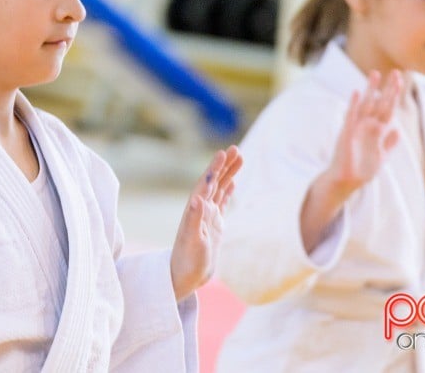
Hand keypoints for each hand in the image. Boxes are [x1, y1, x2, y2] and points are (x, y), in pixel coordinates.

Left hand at [170, 146, 241, 301]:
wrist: (185, 276)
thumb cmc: (187, 261)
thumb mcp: (192, 241)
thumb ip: (194, 219)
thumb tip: (198, 199)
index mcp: (195, 210)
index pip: (206, 184)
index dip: (214, 168)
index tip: (223, 153)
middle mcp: (200, 209)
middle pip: (213, 182)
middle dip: (224, 165)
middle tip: (235, 149)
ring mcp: (207, 216)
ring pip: (219, 189)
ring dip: (228, 173)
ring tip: (240, 158)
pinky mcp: (214, 225)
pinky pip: (222, 202)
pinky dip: (227, 190)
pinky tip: (233, 182)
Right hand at [320, 70, 401, 201]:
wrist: (346, 181)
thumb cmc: (361, 170)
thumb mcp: (381, 156)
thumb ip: (389, 143)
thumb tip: (397, 130)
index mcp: (377, 131)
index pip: (388, 109)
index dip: (394, 96)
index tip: (400, 81)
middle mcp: (367, 126)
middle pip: (380, 103)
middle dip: (388, 89)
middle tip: (395, 72)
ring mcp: (357, 128)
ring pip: (366, 106)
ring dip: (370, 90)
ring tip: (375, 74)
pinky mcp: (346, 133)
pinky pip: (351, 117)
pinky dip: (353, 105)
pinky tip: (356, 93)